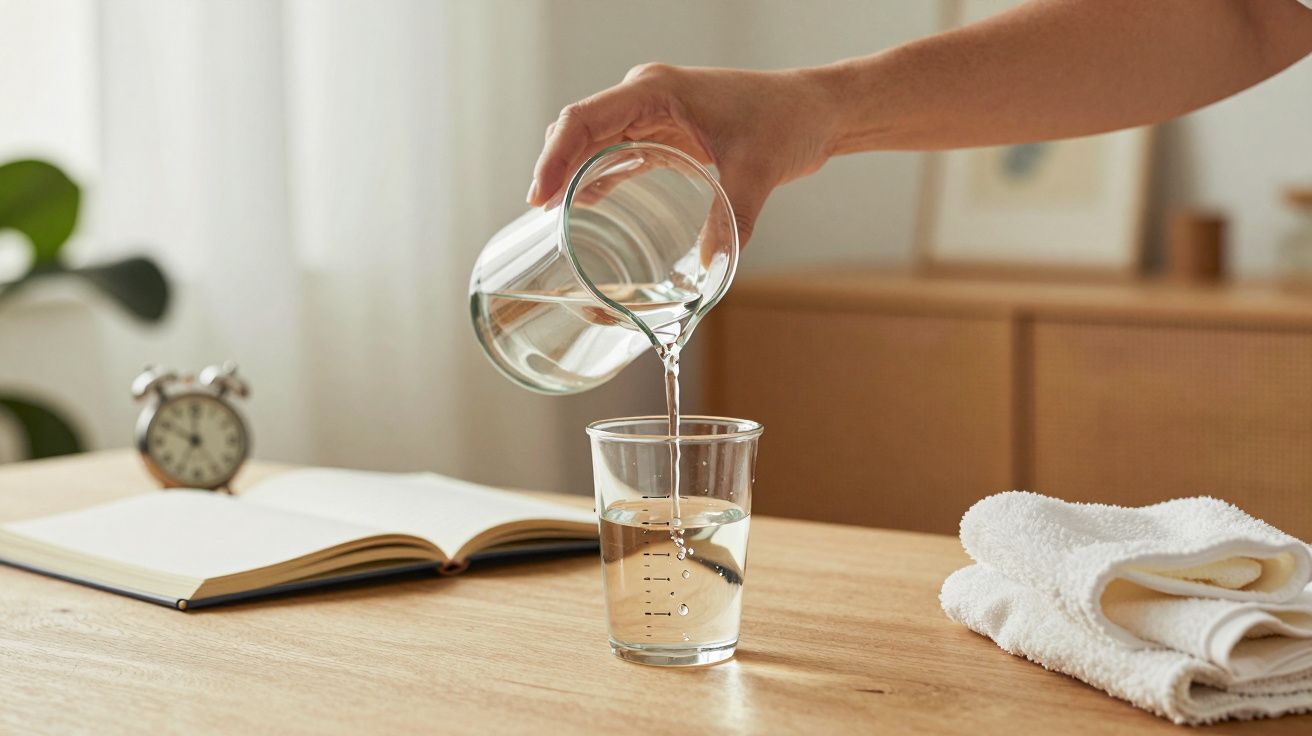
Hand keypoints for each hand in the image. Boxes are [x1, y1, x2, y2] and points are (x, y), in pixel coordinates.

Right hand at [527, 64, 840, 244]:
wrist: (816, 110)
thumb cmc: (787, 121)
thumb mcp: (758, 170)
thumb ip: (733, 217)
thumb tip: (712, 270)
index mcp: (656, 91)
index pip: (585, 119)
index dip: (555, 157)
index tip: (540, 197)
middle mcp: (646, 96)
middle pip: (579, 128)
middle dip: (554, 168)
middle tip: (540, 215)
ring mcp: (653, 114)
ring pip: (594, 140)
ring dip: (571, 173)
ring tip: (552, 216)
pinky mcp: (666, 133)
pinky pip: (618, 152)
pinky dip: (597, 176)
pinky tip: (584, 205)